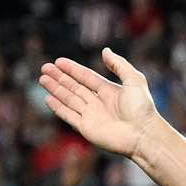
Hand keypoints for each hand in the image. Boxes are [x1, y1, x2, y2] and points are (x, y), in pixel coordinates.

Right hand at [37, 48, 163, 159]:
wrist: (143, 135)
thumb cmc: (142, 108)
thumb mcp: (134, 80)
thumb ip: (119, 65)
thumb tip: (105, 50)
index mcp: (109, 91)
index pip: (86, 77)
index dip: (72, 69)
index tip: (58, 61)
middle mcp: (98, 103)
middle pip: (74, 87)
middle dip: (59, 78)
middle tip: (44, 68)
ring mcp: (91, 116)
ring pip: (69, 99)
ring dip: (55, 89)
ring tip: (42, 79)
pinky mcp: (86, 128)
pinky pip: (68, 115)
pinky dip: (58, 107)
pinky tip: (48, 98)